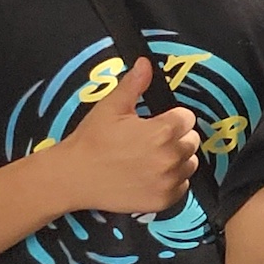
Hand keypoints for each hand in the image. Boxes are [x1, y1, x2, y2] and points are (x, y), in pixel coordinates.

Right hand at [52, 57, 200, 214]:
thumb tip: (146, 63)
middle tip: (150, 142)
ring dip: (177, 160)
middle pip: (191, 141)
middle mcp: (170, 157)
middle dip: (175, 138)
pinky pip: (182, 187)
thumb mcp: (111, 107)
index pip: (187, 118)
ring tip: (150, 158)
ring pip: (189, 164)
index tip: (155, 123)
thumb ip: (134, 84)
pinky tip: (150, 176)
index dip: (171, 118)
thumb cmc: (91, 140)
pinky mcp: (163, 200)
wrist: (71, 177)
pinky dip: (171, 182)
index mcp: (162, 131)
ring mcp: (168, 181)